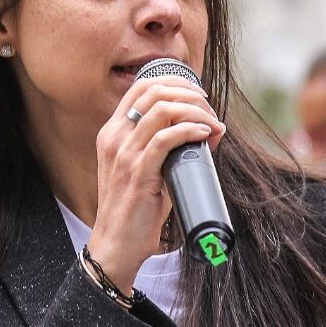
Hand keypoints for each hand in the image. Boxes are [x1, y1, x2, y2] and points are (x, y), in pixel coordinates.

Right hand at [89, 74, 224, 289]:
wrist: (116, 245)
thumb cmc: (136, 210)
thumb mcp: (149, 171)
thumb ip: (171, 149)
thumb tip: (211, 131)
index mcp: (113, 132)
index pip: (142, 86)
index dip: (175, 82)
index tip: (199, 94)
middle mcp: (114, 137)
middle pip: (154, 90)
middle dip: (190, 93)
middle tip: (210, 110)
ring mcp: (123, 153)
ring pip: (162, 109)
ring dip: (195, 111)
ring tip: (212, 123)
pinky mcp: (137, 172)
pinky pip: (166, 138)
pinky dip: (190, 130)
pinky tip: (204, 134)